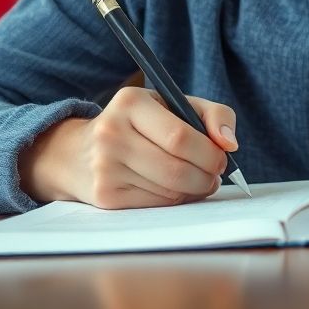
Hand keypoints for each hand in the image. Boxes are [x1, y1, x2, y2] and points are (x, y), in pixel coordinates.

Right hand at [19, 87, 237, 208]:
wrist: (78, 152)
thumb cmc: (139, 125)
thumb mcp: (173, 105)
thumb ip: (212, 115)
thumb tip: (229, 144)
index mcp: (130, 102)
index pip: (180, 137)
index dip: (210, 153)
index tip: (222, 158)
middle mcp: (111, 133)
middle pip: (176, 168)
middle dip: (207, 176)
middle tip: (215, 175)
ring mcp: (104, 167)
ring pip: (169, 191)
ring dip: (193, 190)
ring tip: (196, 180)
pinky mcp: (105, 196)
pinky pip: (155, 205)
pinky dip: (174, 201)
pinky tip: (173, 189)